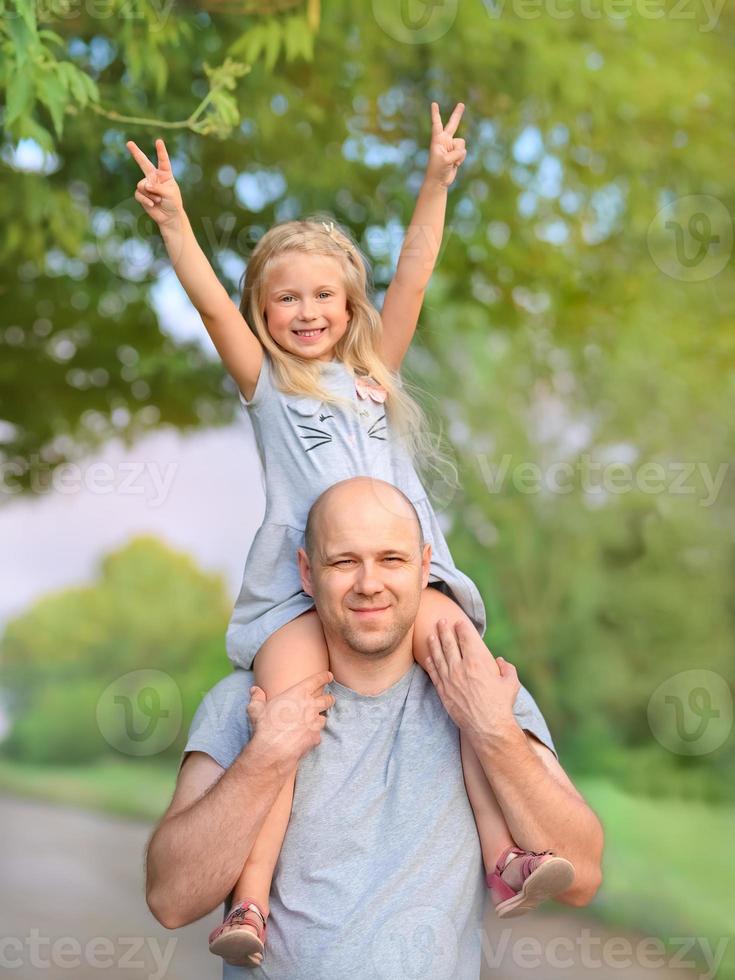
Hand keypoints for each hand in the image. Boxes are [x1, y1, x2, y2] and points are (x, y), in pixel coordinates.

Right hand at [126, 137, 184, 229]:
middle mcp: (154, 177)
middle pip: (143, 162)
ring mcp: (147, 185)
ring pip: (142, 185)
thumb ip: (157, 187)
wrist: (169, 217)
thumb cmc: (173, 203)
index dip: (161, 151)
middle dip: (136, 152)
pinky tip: (152, 204)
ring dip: (150, 194)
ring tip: (158, 199)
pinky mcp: (141, 194)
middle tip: (129, 143)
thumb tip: (144, 185)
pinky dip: (146, 199)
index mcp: (165, 174)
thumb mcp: (169, 194)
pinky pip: (139, 194)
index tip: (158, 141)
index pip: (163, 161)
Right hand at [246, 669, 334, 772]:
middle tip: (328, 698)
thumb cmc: (265, 725)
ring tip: (316, 720)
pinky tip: (308, 737)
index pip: (317, 680)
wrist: (273, 748)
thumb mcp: (256, 708)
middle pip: (327, 699)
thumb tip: (254, 689)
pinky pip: (318, 735)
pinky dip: (314, 735)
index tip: (329, 676)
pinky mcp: (316, 737)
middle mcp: (310, 705)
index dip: (324, 677)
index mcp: (299, 693)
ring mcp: (315, 722)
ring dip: (320, 718)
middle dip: (329, 698)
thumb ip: (257, 697)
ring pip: (324, 718)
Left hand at [423, 619, 519, 744]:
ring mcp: (449, 679)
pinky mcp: (443, 691)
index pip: (466, 637)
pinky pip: (434, 673)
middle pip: (449, 643)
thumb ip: (507, 668)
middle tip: (441, 621)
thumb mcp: (511, 682)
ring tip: (431, 634)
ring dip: (434, 643)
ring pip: (438, 656)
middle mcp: (460, 667)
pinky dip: (430, 663)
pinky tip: (428, 657)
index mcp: (477, 661)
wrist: (487, 727)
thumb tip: (500, 662)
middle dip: (444, 630)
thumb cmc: (502, 705)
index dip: (461, 627)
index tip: (458, 622)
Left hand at [425, 102, 466, 188]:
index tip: (434, 104)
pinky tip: (455, 164)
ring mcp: (451, 147)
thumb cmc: (437, 170)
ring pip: (462, 143)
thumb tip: (462, 151)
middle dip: (457, 115)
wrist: (439, 181)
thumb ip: (456, 153)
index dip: (435, 114)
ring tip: (452, 162)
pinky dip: (461, 159)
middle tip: (461, 104)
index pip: (436, 124)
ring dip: (459, 154)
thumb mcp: (446, 160)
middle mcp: (445, 141)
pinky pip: (464, 152)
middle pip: (453, 125)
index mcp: (438, 140)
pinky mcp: (456, 153)